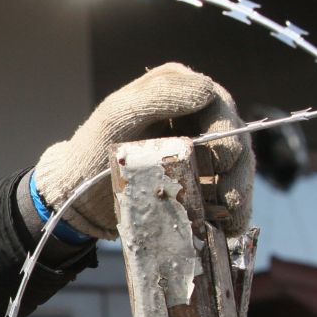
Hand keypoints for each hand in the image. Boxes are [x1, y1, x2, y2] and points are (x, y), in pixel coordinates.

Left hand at [34, 62, 253, 238]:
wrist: (78, 196)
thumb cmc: (91, 151)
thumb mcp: (117, 116)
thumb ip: (158, 96)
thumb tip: (206, 91)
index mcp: (175, 89)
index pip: (216, 103)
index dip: (225, 129)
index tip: (221, 158)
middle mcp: (192, 115)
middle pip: (233, 135)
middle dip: (236, 168)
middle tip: (230, 195)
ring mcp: (198, 148)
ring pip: (234, 165)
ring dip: (238, 192)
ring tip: (233, 219)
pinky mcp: (197, 179)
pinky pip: (222, 190)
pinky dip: (228, 208)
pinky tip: (227, 226)